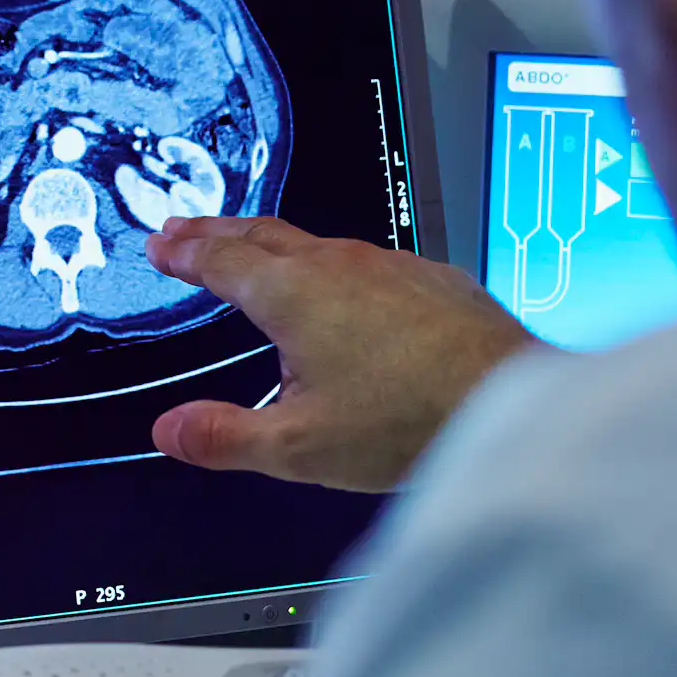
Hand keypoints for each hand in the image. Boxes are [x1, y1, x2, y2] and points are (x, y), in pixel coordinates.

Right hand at [144, 215, 540, 491]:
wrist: (515, 404)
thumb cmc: (409, 422)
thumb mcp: (298, 447)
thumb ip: (225, 437)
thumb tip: (169, 431)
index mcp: (291, 294)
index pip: (220, 260)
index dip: (185, 251)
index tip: (162, 244)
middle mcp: (337, 265)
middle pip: (261, 234)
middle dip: (217, 231)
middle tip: (186, 229)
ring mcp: (390, 266)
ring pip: (318, 243)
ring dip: (276, 244)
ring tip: (259, 253)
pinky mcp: (434, 279)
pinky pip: (371, 261)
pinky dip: (338, 265)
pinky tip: (350, 288)